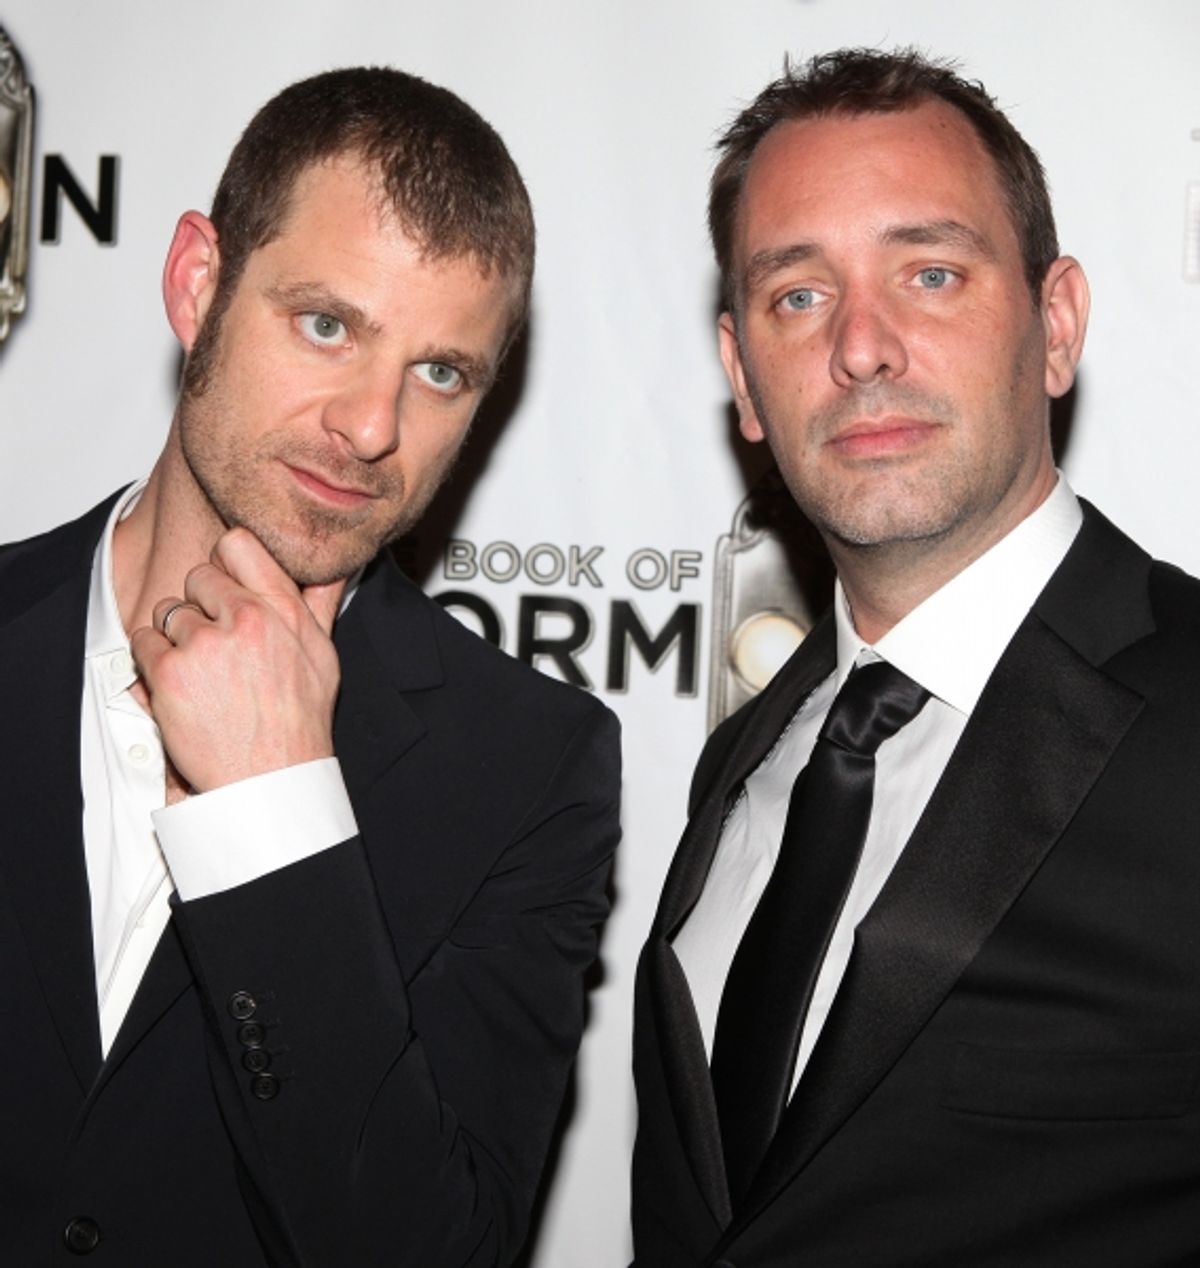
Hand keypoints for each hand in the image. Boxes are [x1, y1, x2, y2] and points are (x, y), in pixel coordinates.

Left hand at [131, 528, 345, 793]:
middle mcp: (248, 619)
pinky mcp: (172, 672)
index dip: (225, 564)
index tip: (224, 588)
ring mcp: (206, 643)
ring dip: (174, 637)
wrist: (271, 780)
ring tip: (200, 673)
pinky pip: (143, 643)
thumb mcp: (323, 657)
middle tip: (216, 645)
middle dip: (200, 606)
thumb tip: (334, 568)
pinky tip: (180, 687)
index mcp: (283, 611)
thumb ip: (320, 604)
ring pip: (168, 611)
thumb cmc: (298, 725)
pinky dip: (151, 663)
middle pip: (197, 577)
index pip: (237, 545)